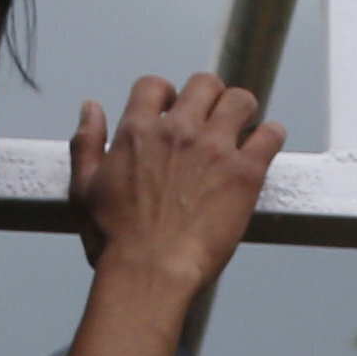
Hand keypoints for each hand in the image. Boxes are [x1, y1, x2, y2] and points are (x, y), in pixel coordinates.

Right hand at [67, 73, 284, 295]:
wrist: (150, 271)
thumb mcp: (85, 187)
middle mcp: (178, 131)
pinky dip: (271, 135)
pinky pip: (269, 135)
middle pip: (204, 84)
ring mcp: (214, 149)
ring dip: (242, 109)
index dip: (165, 94)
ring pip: (240, 100)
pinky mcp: (245, 173)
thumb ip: (87, 142)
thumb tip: (90, 109)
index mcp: (138, 131)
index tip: (172, 109)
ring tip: (243, 126)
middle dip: (209, 96)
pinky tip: (266, 143)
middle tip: (213, 116)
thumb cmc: (116, 240)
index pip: (154, 86)